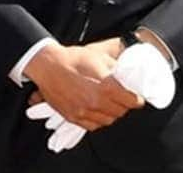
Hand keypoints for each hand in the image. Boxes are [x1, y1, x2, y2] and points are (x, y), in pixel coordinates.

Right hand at [25, 41, 142, 130]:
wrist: (47, 65)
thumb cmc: (71, 59)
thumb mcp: (98, 56)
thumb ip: (117, 69)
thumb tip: (127, 77)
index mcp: (107, 87)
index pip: (134, 101)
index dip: (136, 98)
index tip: (135, 96)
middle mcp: (97, 102)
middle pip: (122, 112)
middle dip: (123, 104)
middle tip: (118, 97)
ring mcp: (85, 111)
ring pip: (109, 121)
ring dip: (110, 113)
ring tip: (105, 102)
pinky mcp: (73, 116)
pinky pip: (93, 125)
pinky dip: (97, 119)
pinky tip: (94, 109)